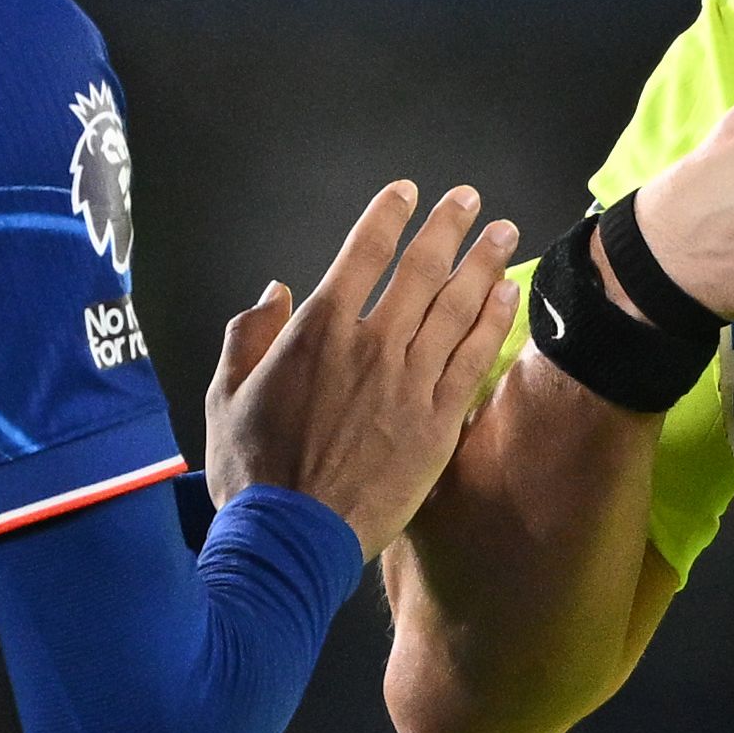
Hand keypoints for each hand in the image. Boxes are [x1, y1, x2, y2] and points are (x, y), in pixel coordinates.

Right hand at [205, 183, 519, 557]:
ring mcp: (410, 383)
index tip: (407, 193)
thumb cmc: (252, 472)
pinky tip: (509, 298)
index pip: (362, 254)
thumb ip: (249, 335)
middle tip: (469, 200)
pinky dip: (494, 323)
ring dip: (483, 264)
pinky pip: (473, 360)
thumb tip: (276, 292)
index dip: (388, 217)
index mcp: (317, 332)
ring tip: (503, 233)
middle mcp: (371, 346)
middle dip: (447, 227)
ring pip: (456, 308)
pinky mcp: (438, 423)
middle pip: (420, 270)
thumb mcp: (224, 396)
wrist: (291, 538)